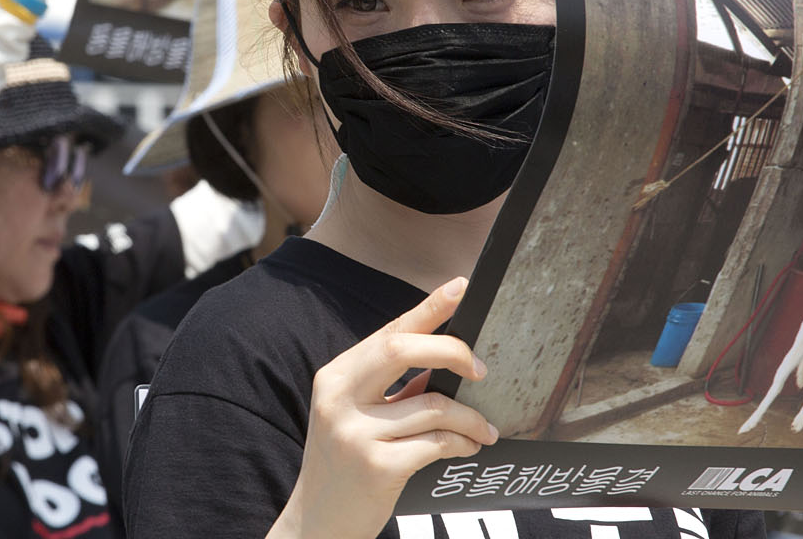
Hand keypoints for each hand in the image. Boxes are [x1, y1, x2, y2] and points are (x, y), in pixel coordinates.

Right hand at [272, 277, 497, 538]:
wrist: (318, 524)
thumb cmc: (346, 466)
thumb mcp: (356, 418)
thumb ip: (393, 389)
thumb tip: (447, 361)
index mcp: (335, 378)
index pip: (388, 333)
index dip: (428, 308)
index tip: (460, 287)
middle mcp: (338, 399)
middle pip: (400, 350)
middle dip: (452, 351)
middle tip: (482, 369)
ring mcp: (354, 433)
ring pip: (433, 405)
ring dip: (470, 418)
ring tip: (484, 430)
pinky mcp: (376, 466)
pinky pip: (436, 443)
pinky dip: (462, 443)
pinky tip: (469, 448)